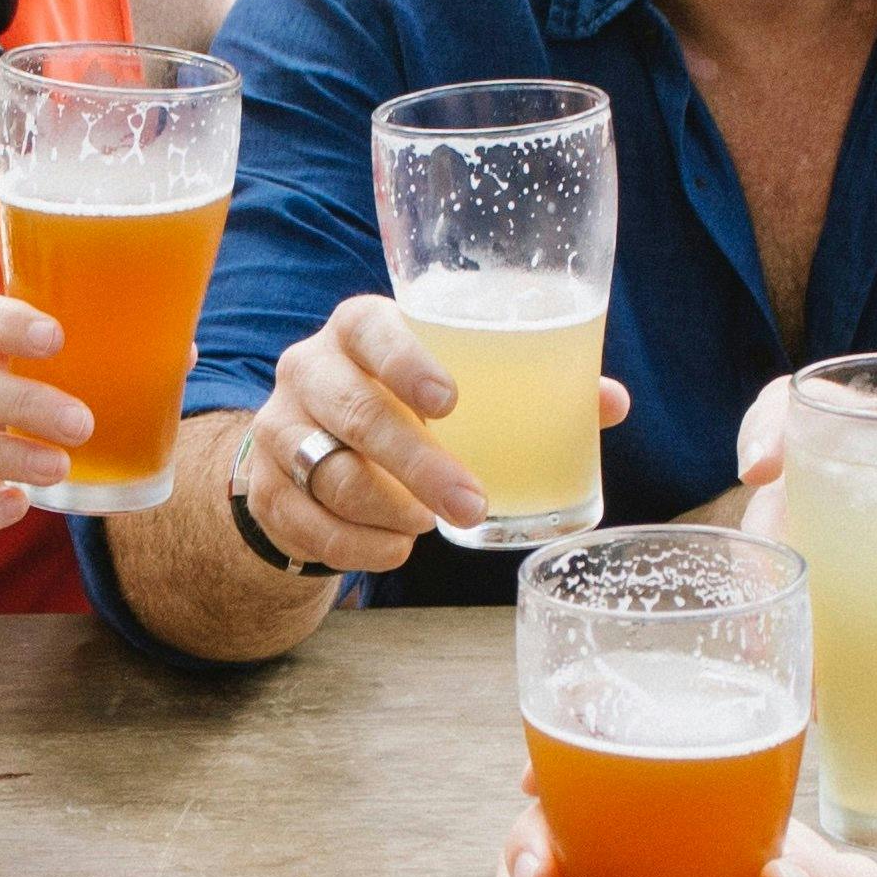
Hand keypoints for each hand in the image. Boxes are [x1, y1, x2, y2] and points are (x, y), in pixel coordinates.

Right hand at [242, 298, 626, 574]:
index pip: (372, 330)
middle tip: (471, 503)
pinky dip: (355, 545)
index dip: (407, 362)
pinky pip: (305, 522)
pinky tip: (395, 549)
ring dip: (389, 510)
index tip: (451, 402)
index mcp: (357, 327)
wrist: (307, 444)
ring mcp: (278, 428)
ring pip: (329, 475)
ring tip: (432, 527)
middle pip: (354, 413)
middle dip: (417, 465)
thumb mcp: (450, 381)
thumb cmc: (402, 401)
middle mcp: (308, 368)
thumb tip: (611, 403)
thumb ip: (527, 384)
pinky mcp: (265, 487)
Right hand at [718, 380, 876, 645]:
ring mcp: (840, 542)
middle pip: (778, 494)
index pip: (806, 406)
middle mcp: (851, 479)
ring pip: (779, 561)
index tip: (760, 472)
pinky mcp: (843, 597)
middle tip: (793, 602)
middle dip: (767, 548)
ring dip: (779, 611)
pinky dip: (802, 649)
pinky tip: (818, 694)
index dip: (766, 426)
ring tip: (810, 669)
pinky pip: (801, 612)